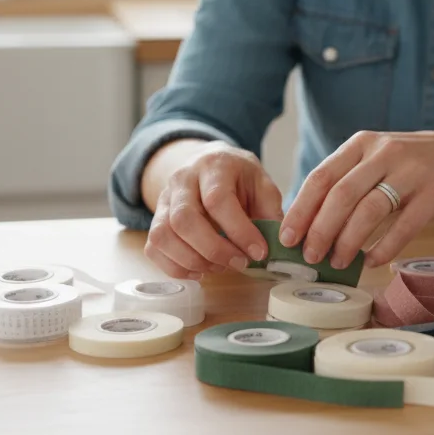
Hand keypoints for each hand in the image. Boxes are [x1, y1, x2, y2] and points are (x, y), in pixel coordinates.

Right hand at [144, 141, 283, 278]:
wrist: (208, 164)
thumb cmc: (239, 179)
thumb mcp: (262, 185)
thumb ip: (270, 212)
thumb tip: (279, 245)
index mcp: (214, 166)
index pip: (217, 200)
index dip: (238, 231)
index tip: (259, 252)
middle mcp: (182, 179)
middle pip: (184, 219)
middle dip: (214, 249)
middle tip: (240, 263)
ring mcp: (163, 199)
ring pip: (163, 235)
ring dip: (192, 260)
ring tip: (220, 268)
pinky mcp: (155, 220)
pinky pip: (153, 248)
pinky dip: (175, 267)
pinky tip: (200, 270)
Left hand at [277, 130, 433, 269]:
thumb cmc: (415, 163)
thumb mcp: (378, 157)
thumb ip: (348, 180)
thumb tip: (307, 221)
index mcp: (362, 143)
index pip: (322, 176)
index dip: (301, 209)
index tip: (287, 237)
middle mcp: (384, 153)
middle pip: (341, 195)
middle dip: (320, 230)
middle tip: (309, 257)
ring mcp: (411, 172)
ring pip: (369, 211)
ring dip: (348, 242)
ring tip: (337, 262)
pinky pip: (403, 226)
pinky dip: (383, 248)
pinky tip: (371, 261)